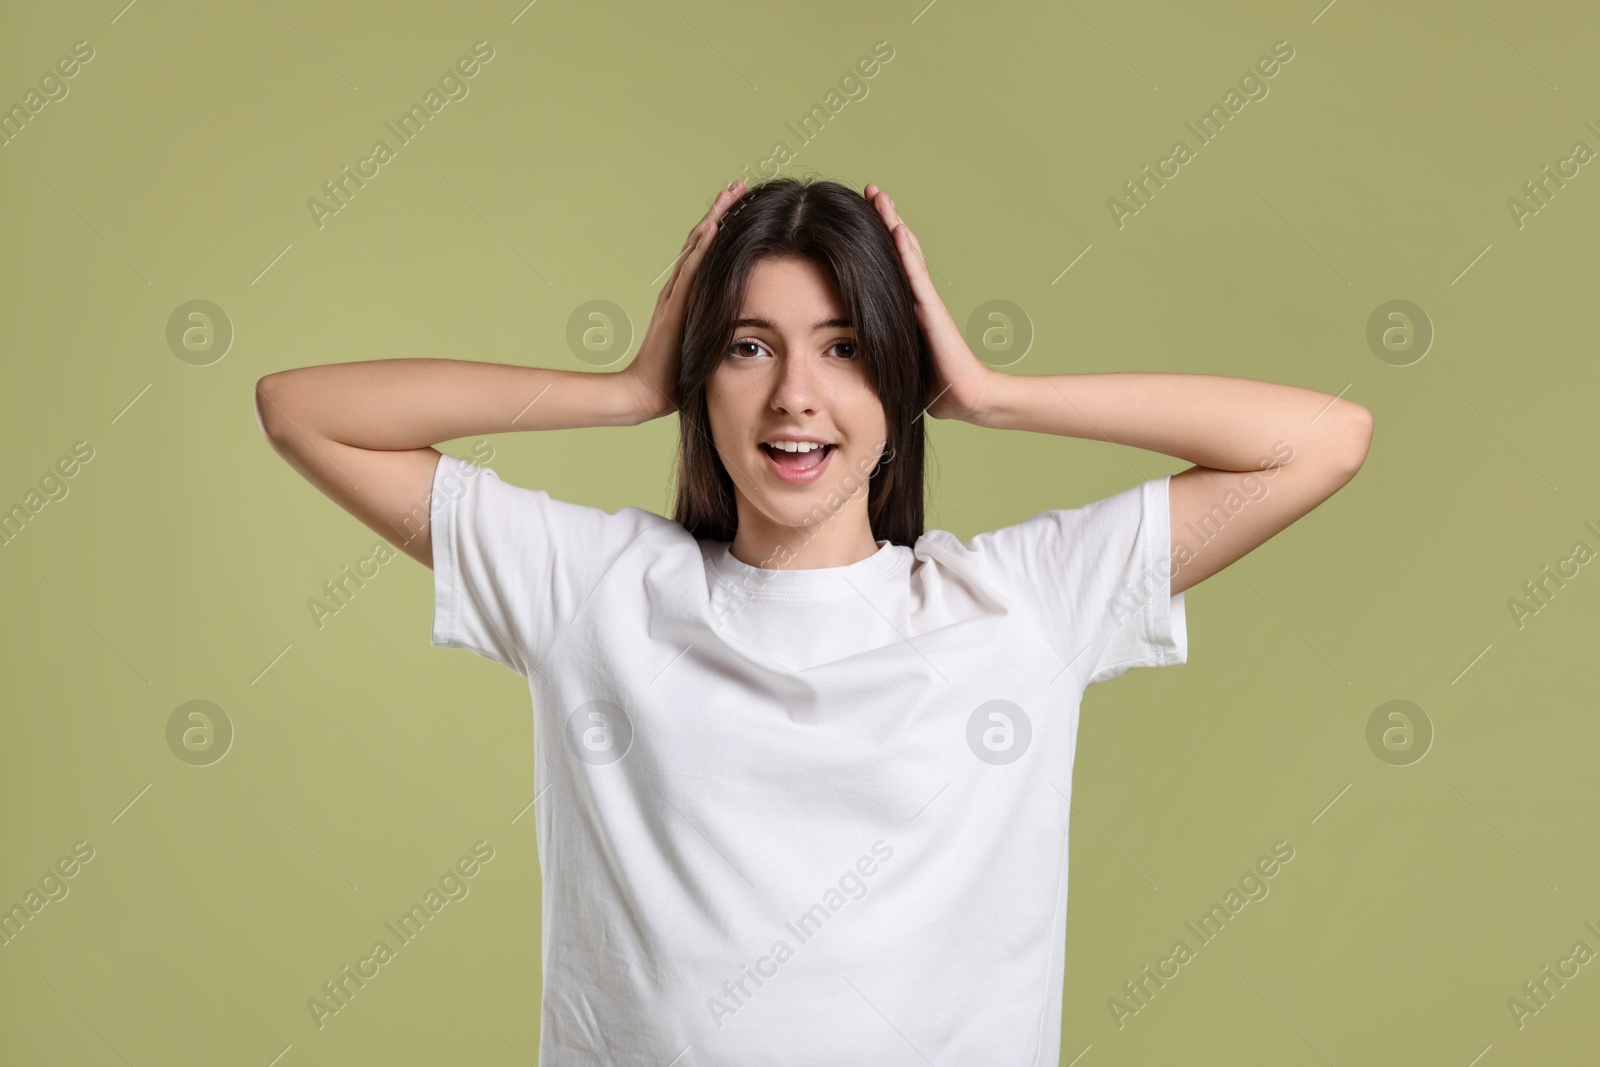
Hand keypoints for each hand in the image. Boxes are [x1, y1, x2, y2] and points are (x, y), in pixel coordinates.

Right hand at [620, 180, 747, 422]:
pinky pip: (690, 271)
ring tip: (730, 195)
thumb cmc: (677, 373)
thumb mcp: (705, 341)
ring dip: (714, 219)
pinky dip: (702, 248)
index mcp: (689, 294)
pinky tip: (714, 227)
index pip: (708, 252)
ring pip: (696, 248)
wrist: (648, 391)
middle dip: (721, 211)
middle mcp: (680, 287)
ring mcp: (675, 293)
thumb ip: (716, 326)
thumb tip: (745, 327)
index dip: (724, 227)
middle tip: (739, 185)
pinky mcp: (674, 305)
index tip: (743, 204)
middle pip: (702, 240)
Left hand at [865, 184, 995, 423]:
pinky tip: (897, 228)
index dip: (878, 241)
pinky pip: (915, 276)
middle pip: (900, 250)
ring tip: (879, 195)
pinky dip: (906, 251)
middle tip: (871, 190)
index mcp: (909, 309)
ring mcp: (926, 301)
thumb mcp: (895, 364)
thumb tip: (850, 362)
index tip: (859, 216)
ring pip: (907, 254)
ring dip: (893, 223)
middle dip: (885, 218)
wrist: (965, 398)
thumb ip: (879, 354)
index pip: (890, 267)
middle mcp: (918, 298)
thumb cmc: (934, 387)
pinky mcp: (932, 311)